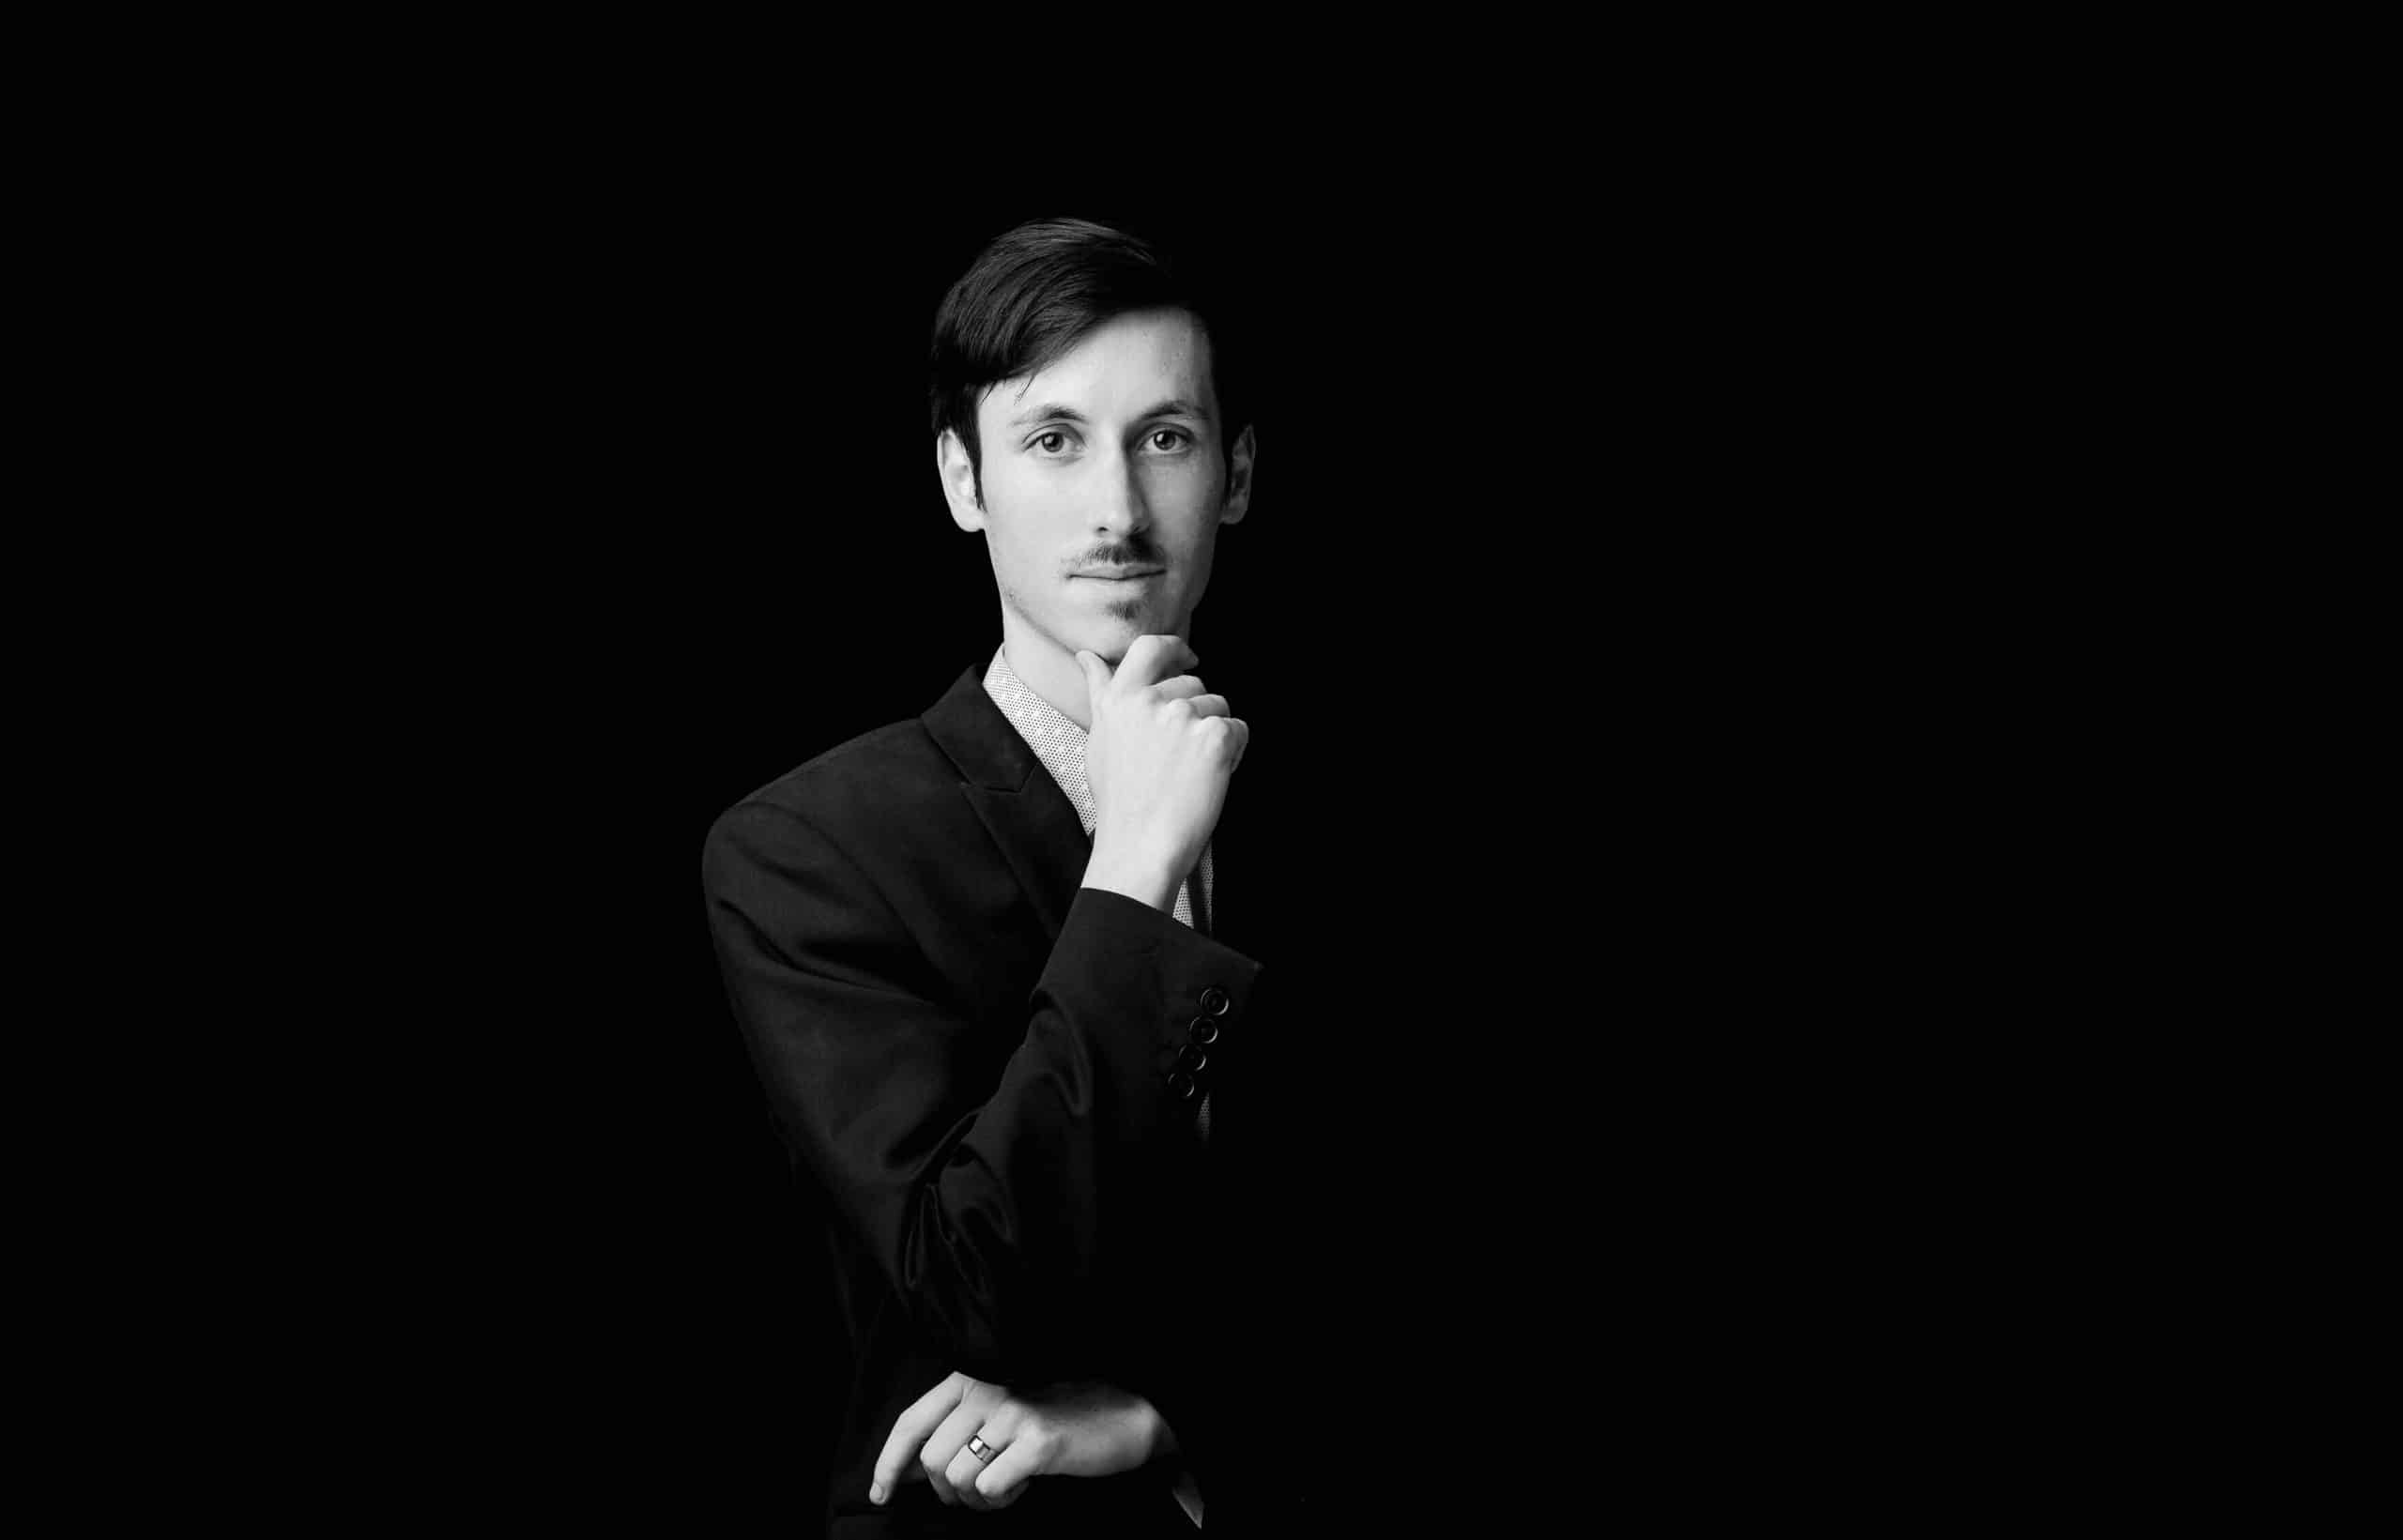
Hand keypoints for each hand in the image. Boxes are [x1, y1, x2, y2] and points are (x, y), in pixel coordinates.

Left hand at [869, 1370, 1174, 1511]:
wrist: (1120, 1414)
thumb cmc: (1053, 1419)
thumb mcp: (996, 1415)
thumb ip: (951, 1434)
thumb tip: (901, 1472)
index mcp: (969, 1380)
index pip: (910, 1422)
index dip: (888, 1464)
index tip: (881, 1494)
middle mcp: (986, 1390)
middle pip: (931, 1461)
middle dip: (947, 1490)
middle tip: (976, 1492)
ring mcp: (1012, 1413)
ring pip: (958, 1479)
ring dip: (975, 1498)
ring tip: (1004, 1486)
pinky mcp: (1037, 1441)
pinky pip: (991, 1489)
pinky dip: (1001, 1499)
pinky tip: (1023, 1486)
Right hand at [1076, 634, 1247, 912]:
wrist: (1140, 847)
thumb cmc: (1120, 801)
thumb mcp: (1100, 741)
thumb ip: (1099, 693)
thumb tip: (1086, 656)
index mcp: (1120, 698)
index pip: (1151, 648)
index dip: (1174, 649)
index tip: (1187, 658)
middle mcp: (1150, 700)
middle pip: (1193, 684)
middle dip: (1196, 711)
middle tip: (1181, 755)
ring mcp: (1182, 716)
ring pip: (1218, 705)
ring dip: (1213, 732)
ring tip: (1190, 770)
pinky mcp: (1213, 737)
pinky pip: (1238, 730)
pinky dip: (1233, 753)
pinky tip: (1209, 778)